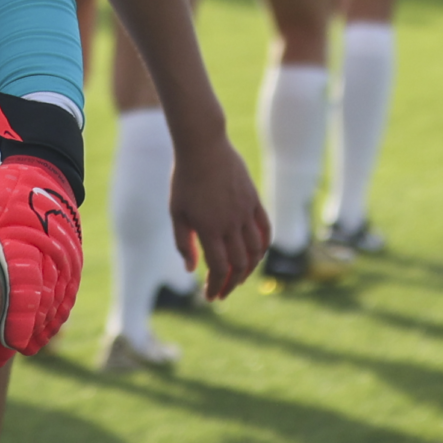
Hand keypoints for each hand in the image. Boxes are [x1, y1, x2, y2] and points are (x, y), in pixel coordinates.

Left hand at [0, 158, 80, 360]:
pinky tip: (36, 337)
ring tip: (11, 350)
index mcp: (25, 240)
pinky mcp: (73, 265)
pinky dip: (52, 319)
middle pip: (41, 304)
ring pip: (55, 305)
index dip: (20, 316)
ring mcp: (67, 261)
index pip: (27, 284)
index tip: (9, 342)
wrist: (42, 175)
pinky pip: (66, 298)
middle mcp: (53, 254)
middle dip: (23, 334)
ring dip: (37, 331)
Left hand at [166, 135, 268, 300]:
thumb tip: (191, 269)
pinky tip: (255, 255)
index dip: (216, 286)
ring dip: (249, 268)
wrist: (203, 146)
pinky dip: (263, 247)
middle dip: (231, 283)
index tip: (211, 297)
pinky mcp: (255, 201)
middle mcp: (231, 223)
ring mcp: (246, 212)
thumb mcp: (176, 211)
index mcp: (209, 228)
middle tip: (223, 291)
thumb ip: (183, 242)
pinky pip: (266, 230)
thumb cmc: (184, 179)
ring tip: (238, 276)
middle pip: (239, 264)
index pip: (219, 268)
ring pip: (256, 250)